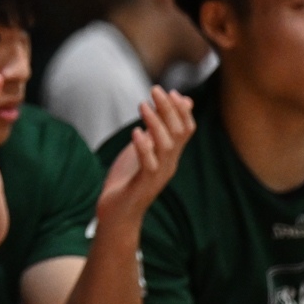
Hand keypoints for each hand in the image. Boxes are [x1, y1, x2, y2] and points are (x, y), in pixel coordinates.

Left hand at [95, 86, 194, 236]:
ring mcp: (158, 176)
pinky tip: (136, 133)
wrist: (117, 213)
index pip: (186, 130)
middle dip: (168, 109)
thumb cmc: (129, 179)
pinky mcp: (143, 186)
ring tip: (142, 105)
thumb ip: (157, 128)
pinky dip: (144, 148)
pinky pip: (149, 166)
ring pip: (166, 147)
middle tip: (155, 89)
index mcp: (170, 155)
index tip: (170, 90)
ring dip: (155, 123)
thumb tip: (177, 103)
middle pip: (177, 133)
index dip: (181, 110)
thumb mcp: (144, 148)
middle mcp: (169, 164)